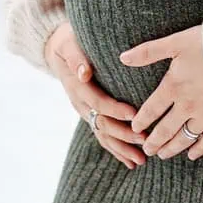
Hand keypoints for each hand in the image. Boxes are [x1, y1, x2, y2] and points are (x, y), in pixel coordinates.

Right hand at [44, 19, 147, 170]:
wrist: (58, 49)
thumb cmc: (68, 42)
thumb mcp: (69, 44)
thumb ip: (76, 58)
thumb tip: (84, 73)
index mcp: (77, 87)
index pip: (97, 102)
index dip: (115, 109)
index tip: (134, 115)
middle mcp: (80, 103)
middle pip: (102, 124)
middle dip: (123, 134)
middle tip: (145, 140)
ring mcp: (84, 112)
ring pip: (102, 135)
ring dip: (121, 149)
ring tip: (140, 160)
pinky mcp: (90, 115)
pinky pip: (102, 136)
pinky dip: (116, 150)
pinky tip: (130, 161)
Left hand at [119, 24, 202, 160]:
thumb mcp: (176, 43)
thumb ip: (149, 52)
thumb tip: (123, 57)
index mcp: (173, 87)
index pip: (151, 110)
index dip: (140, 121)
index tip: (134, 129)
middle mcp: (187, 105)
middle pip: (165, 129)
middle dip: (153, 141)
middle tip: (146, 150)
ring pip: (184, 138)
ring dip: (171, 148)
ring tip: (163, 155)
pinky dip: (199, 149)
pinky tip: (192, 155)